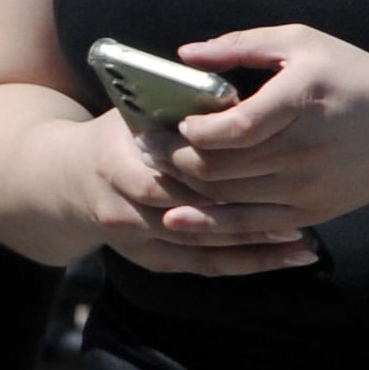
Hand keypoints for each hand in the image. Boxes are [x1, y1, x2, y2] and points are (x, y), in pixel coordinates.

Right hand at [75, 106, 316, 275]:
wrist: (66, 180)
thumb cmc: (118, 136)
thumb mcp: (137, 114)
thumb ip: (177, 112)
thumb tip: (237, 103)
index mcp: (113, 165)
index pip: (162, 181)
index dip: (209, 183)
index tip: (257, 178)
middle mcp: (119, 209)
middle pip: (186, 221)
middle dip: (240, 221)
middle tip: (294, 218)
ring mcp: (133, 241)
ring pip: (200, 251)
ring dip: (253, 249)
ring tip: (302, 244)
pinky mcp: (150, 259)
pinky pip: (204, 266)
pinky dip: (247, 263)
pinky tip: (288, 257)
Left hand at [151, 25, 368, 230]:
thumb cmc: (357, 79)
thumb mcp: (306, 43)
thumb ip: (243, 44)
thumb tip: (185, 55)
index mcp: (303, 99)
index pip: (234, 127)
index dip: (194, 129)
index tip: (178, 121)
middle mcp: (305, 148)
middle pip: (219, 167)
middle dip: (173, 159)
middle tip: (148, 148)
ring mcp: (308, 185)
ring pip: (226, 198)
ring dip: (184, 190)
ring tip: (159, 174)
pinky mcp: (310, 210)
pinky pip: (249, 225)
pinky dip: (211, 222)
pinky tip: (183, 214)